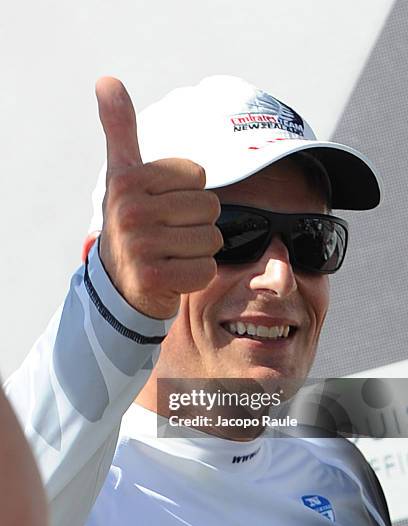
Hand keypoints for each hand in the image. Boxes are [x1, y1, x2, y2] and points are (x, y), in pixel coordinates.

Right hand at [95, 77, 222, 318]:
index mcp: (127, 179)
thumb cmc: (131, 223)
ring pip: (211, 240)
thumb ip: (120, 130)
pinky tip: (172, 276)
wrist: (118, 283)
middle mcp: (129, 211)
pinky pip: (205, 269)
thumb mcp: (123, 175)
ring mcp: (139, 247)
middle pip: (209, 208)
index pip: (199, 176)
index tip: (163, 208)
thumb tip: (106, 80)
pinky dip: (195, 276)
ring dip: (198, 252)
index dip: (189, 194)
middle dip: (197, 225)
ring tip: (171, 255)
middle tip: (168, 236)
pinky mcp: (152, 278)